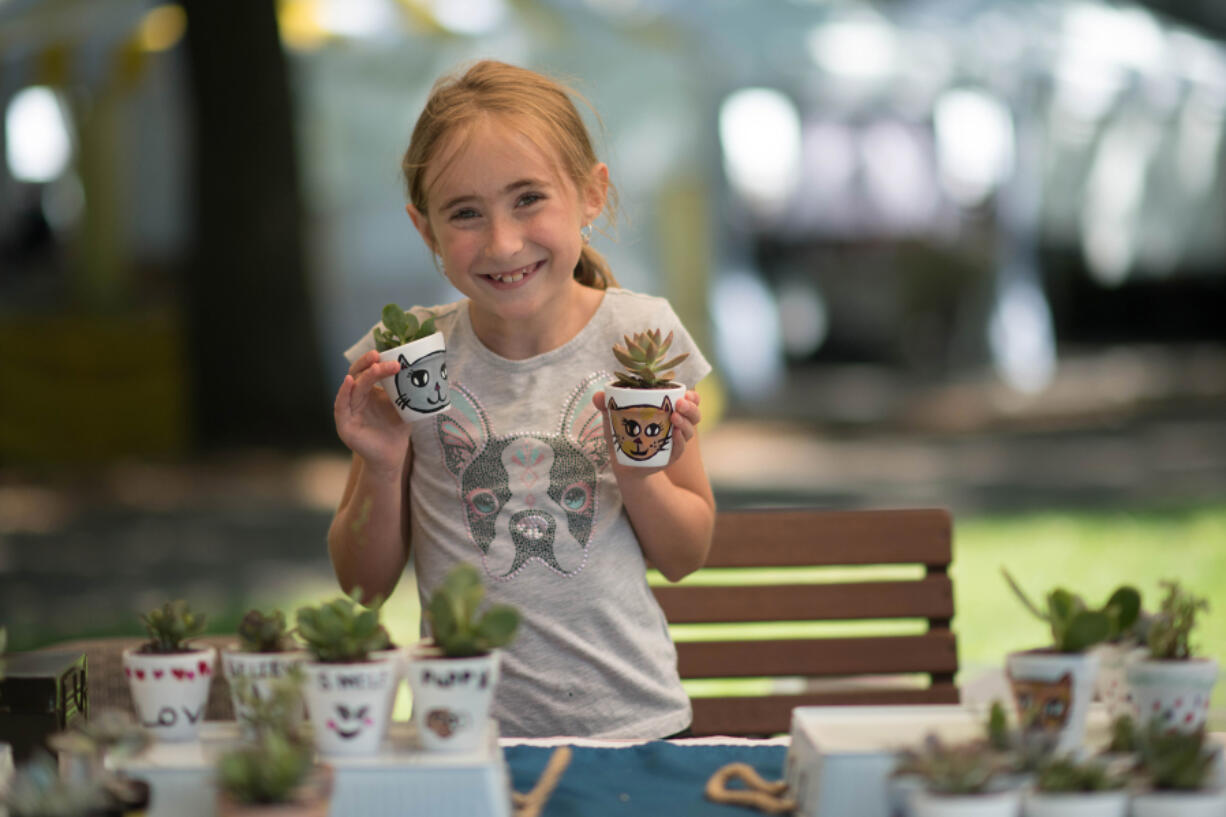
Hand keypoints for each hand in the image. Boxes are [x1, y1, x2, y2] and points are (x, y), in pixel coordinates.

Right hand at [333, 350, 410, 474]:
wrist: (392, 455)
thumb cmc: (396, 429)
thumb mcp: (402, 406)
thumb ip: (404, 389)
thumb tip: (420, 366)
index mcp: (368, 392)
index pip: (367, 371)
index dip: (374, 362)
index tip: (388, 353)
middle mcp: (356, 399)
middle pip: (358, 375)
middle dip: (368, 364)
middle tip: (380, 356)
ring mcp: (348, 411)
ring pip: (352, 389)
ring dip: (362, 376)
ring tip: (375, 368)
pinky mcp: (344, 425)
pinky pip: (340, 406)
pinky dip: (343, 393)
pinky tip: (349, 382)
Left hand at [592, 388, 701, 472]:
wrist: (621, 462)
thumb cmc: (621, 433)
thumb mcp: (614, 417)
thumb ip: (606, 405)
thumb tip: (598, 396)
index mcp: (668, 410)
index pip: (689, 400)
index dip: (692, 396)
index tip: (686, 392)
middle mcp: (676, 425)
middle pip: (694, 415)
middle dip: (691, 407)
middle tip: (679, 403)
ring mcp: (674, 442)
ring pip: (689, 431)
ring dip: (686, 422)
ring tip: (675, 416)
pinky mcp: (669, 457)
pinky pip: (679, 449)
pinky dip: (679, 441)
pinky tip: (675, 434)